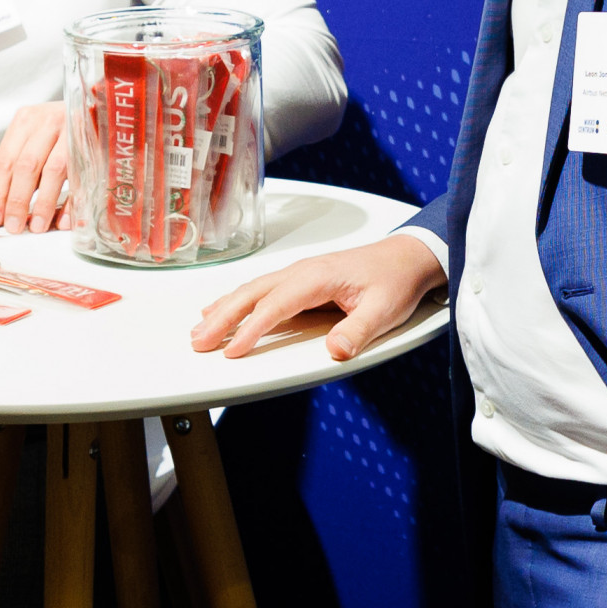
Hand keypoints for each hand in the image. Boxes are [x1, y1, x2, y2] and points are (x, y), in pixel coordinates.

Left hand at [0, 100, 84, 233]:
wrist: (105, 105)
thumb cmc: (62, 128)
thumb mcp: (37, 136)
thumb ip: (22, 164)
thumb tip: (6, 206)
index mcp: (26, 120)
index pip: (6, 160)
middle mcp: (48, 121)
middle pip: (27, 165)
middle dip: (18, 200)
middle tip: (13, 227)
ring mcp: (73, 130)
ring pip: (53, 171)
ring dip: (43, 203)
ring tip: (37, 227)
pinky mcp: (95, 143)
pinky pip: (81, 177)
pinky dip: (71, 201)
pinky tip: (64, 221)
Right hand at [188, 234, 441, 362]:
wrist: (407, 257)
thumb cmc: (395, 280)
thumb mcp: (384, 310)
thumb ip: (358, 331)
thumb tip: (336, 350)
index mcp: (318, 276)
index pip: (276, 305)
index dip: (252, 329)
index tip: (233, 350)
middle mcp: (302, 271)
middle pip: (253, 294)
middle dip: (223, 318)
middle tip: (199, 342)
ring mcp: (299, 273)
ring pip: (252, 290)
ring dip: (224, 309)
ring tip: (199, 330)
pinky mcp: (301, 280)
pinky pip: (261, 290)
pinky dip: (237, 301)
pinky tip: (221, 310)